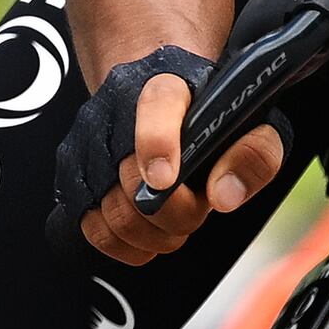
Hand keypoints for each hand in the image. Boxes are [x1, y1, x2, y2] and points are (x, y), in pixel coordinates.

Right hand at [73, 67, 285, 269]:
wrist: (153, 87)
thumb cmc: (205, 113)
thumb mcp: (249, 121)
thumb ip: (254, 153)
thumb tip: (224, 197)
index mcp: (168, 85)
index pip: (157, 106)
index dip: (156, 144)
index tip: (165, 179)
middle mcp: (117, 109)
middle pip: (135, 185)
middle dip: (175, 212)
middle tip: (194, 202)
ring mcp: (89, 143)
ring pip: (115, 214)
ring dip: (153, 231)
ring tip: (174, 216)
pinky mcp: (74, 171)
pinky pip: (92, 228)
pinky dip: (124, 243)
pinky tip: (147, 230)